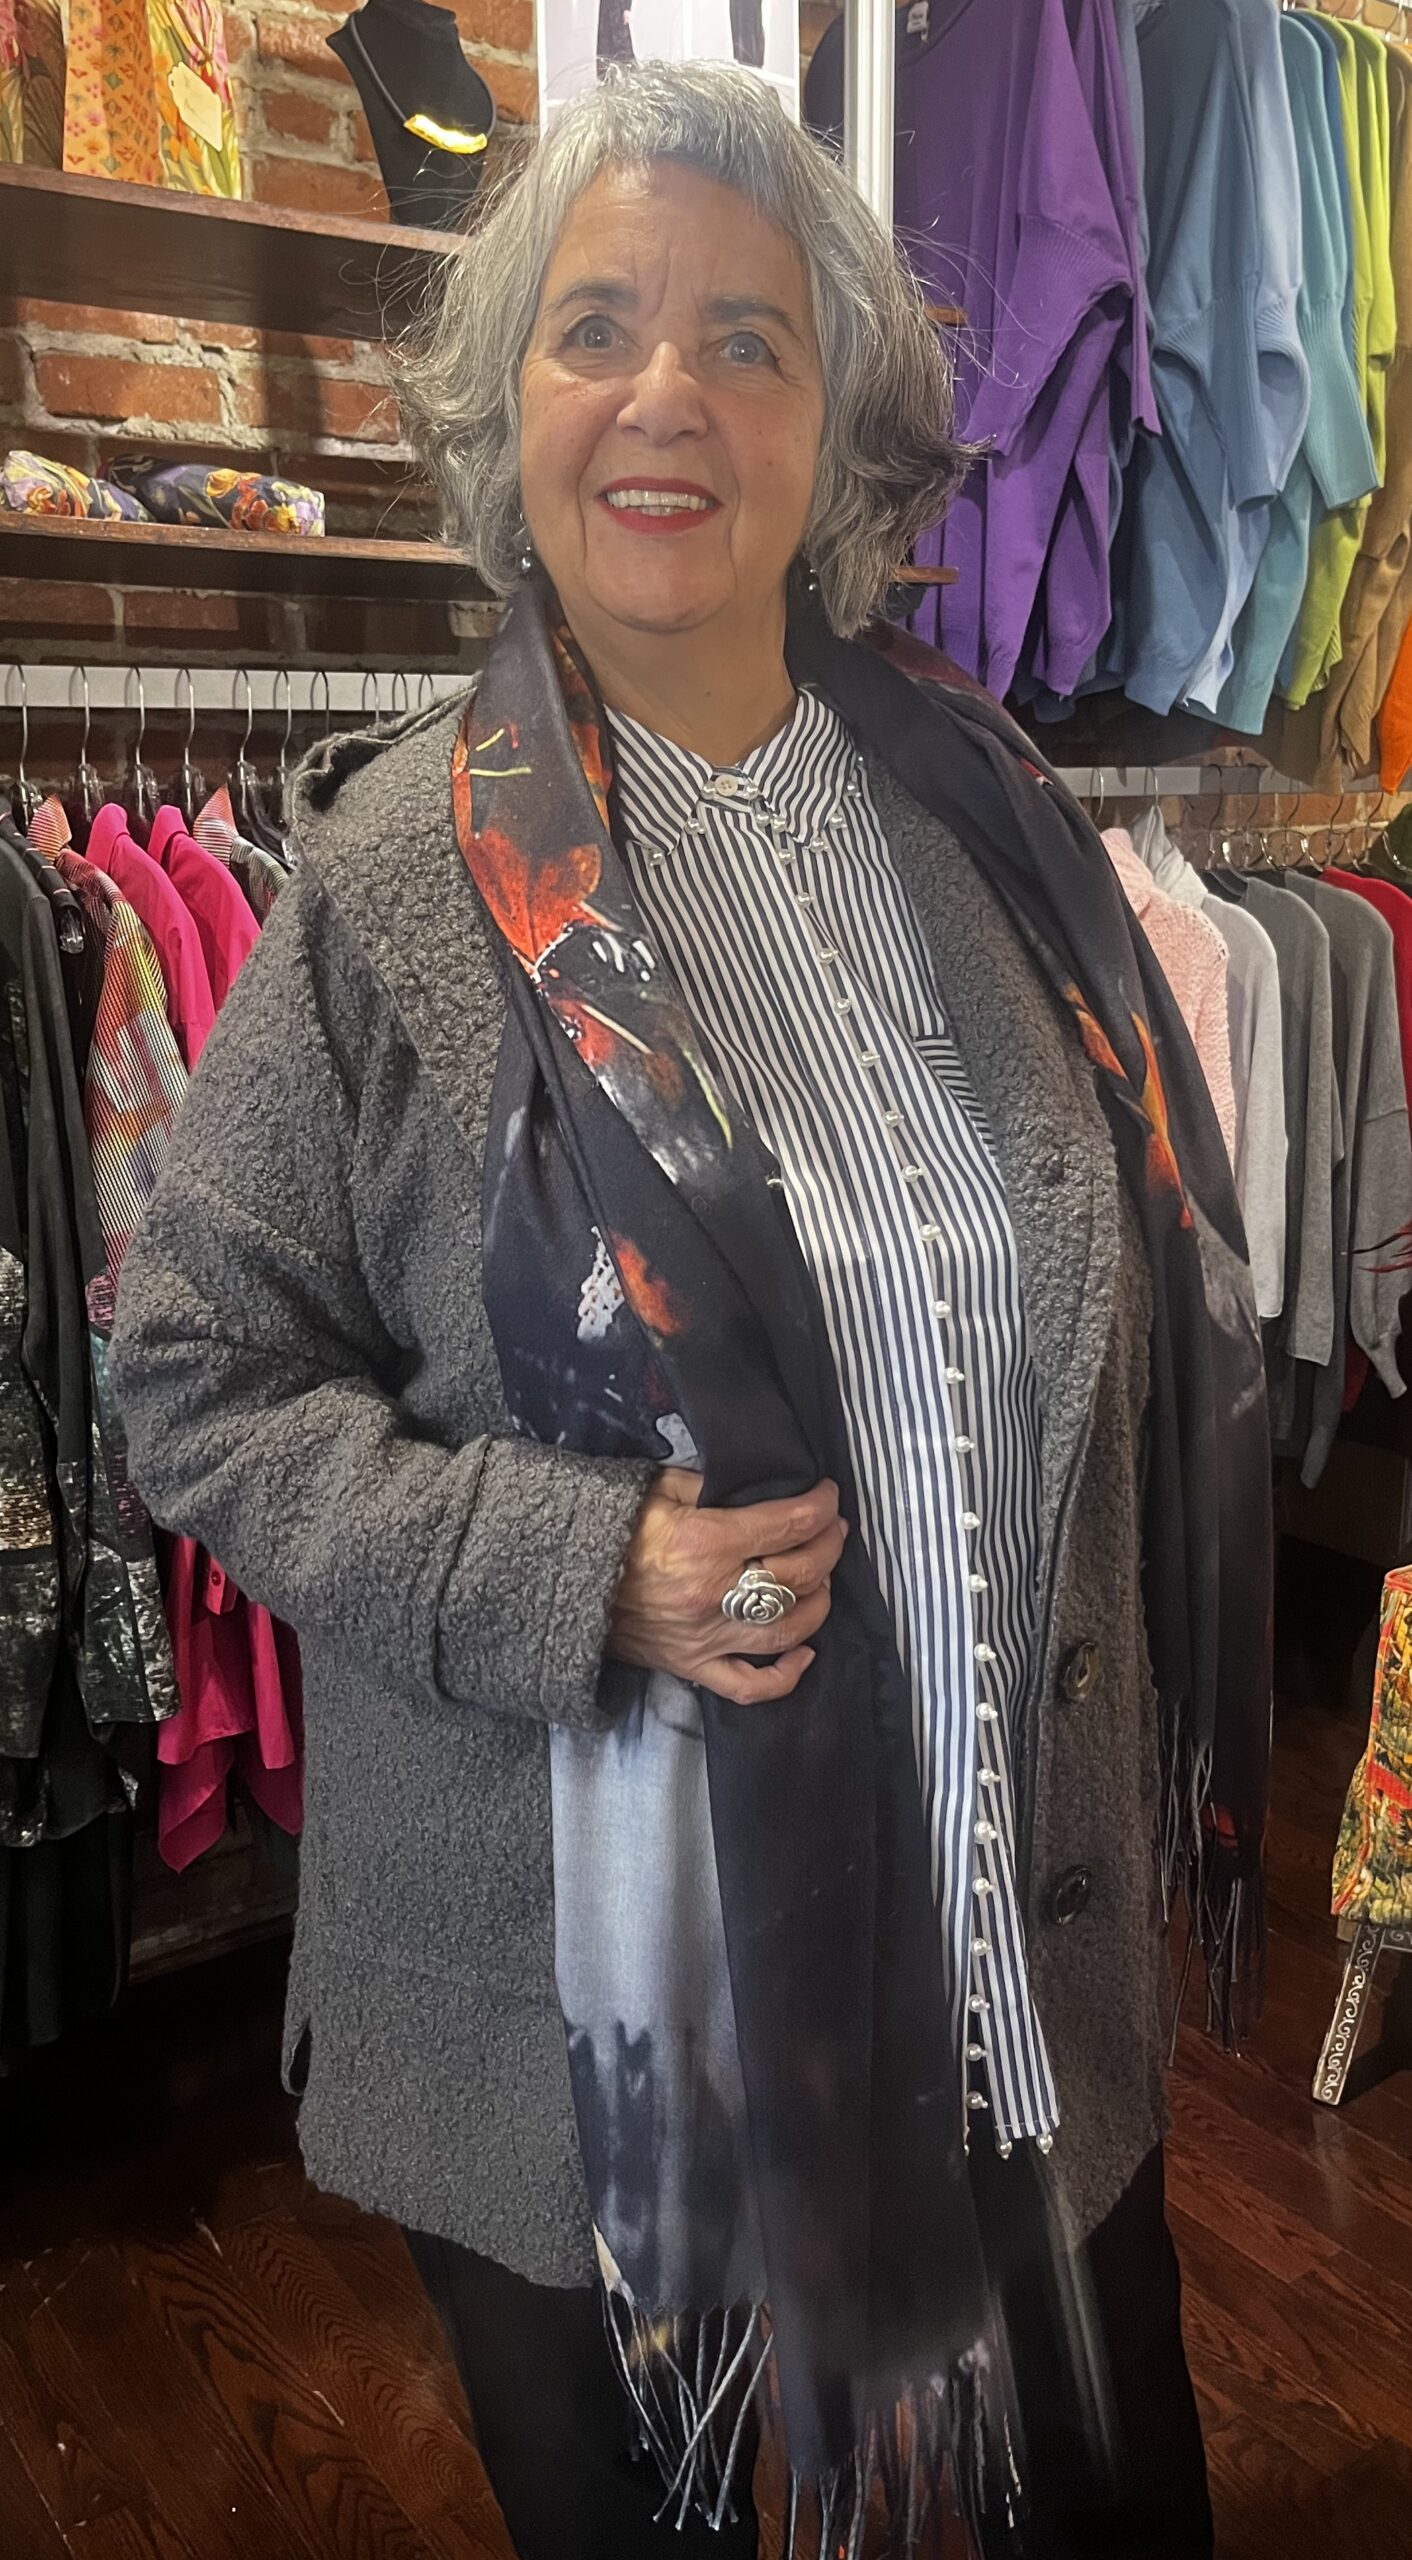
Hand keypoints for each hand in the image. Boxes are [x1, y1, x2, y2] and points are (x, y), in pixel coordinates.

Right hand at [607, 1470, 846, 1704]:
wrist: (559, 1578)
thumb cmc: (609, 1527)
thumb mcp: (658, 1486)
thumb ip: (712, 1486)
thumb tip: (754, 1489)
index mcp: (706, 1542)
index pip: (788, 1525)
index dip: (820, 1507)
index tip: (828, 1497)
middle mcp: (713, 1594)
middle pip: (799, 1575)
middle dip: (828, 1546)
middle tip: (832, 1530)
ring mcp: (705, 1637)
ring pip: (788, 1630)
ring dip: (818, 1602)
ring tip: (821, 1579)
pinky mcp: (692, 1665)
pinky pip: (749, 1685)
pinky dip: (786, 1675)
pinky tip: (804, 1652)